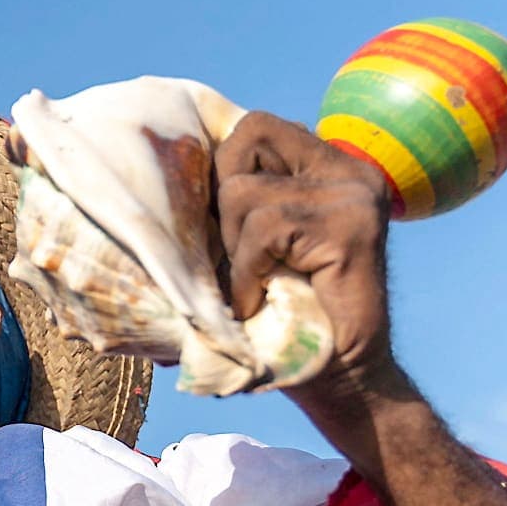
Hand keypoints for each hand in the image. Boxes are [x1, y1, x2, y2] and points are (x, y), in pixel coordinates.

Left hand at [212, 111, 399, 405]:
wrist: (342, 378)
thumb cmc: (281, 315)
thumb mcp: (249, 247)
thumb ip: (230, 204)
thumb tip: (151, 171)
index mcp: (329, 166)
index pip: (254, 126)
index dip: (221, 168)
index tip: (219, 225)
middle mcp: (350, 171)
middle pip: (245, 141)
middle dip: (221, 202)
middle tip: (238, 258)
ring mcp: (355, 195)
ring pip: (244, 192)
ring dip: (233, 250)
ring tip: (253, 287)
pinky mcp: (352, 226)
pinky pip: (263, 228)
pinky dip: (246, 273)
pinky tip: (258, 302)